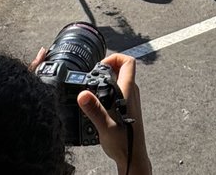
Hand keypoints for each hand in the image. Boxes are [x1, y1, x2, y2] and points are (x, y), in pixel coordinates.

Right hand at [79, 53, 150, 174]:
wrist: (132, 157)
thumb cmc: (123, 143)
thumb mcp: (104, 126)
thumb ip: (94, 109)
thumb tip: (83, 94)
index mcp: (128, 91)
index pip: (128, 62)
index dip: (114, 57)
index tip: (100, 65)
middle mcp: (131, 92)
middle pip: (123, 68)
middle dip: (107, 67)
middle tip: (93, 76)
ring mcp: (130, 99)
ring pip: (120, 79)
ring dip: (107, 79)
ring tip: (94, 88)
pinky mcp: (127, 106)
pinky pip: (118, 89)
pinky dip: (108, 89)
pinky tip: (98, 101)